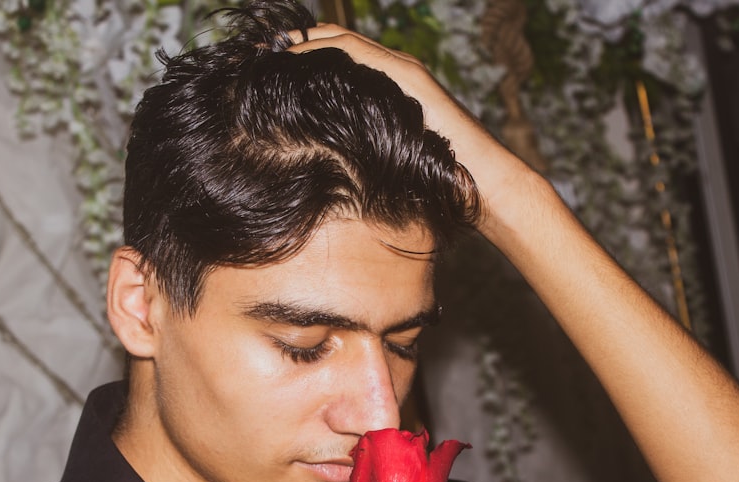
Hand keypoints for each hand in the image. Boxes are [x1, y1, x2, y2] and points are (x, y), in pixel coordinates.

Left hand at [287, 24, 538, 233]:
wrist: (480, 182)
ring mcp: (404, 70)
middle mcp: (396, 71)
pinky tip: (296, 58)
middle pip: (336, 42)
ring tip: (269, 49)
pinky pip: (358, 54)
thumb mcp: (386, 160)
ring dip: (303, 42)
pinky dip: (323, 51)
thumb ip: (361, 149)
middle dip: (294, 43)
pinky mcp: (409, 78)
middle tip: (257, 51)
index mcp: (389, 87)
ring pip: (344, 41)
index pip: (339, 59)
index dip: (302, 57)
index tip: (267, 66)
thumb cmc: (436, 181)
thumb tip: (320, 163)